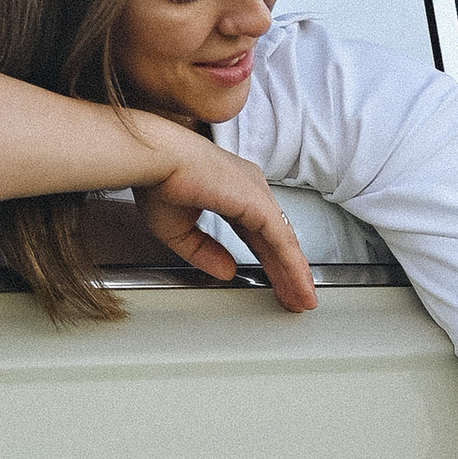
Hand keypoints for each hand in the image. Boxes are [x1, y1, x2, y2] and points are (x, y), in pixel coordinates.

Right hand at [129, 123, 317, 312]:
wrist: (154, 158)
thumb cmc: (157, 178)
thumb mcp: (179, 229)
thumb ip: (205, 252)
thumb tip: (228, 271)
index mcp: (230, 188)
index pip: (258, 232)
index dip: (268, 259)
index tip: (276, 282)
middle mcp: (248, 187)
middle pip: (276, 238)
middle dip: (287, 271)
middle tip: (296, 296)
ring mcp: (256, 193)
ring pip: (283, 241)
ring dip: (295, 273)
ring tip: (302, 300)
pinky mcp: (258, 203)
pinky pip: (282, 241)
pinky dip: (293, 266)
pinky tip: (299, 285)